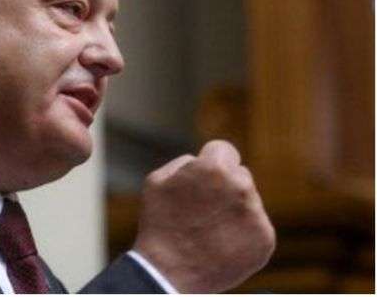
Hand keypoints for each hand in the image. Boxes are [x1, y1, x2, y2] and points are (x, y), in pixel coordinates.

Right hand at [132, 140, 275, 292]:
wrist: (168, 272)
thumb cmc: (159, 224)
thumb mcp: (158, 181)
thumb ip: (185, 163)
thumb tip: (202, 160)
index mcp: (215, 168)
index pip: (224, 149)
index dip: (210, 162)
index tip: (204, 178)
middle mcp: (242, 188)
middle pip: (240, 175)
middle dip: (225, 186)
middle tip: (203, 209)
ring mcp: (256, 215)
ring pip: (249, 201)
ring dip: (233, 209)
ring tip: (209, 229)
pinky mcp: (265, 239)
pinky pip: (256, 227)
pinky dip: (241, 233)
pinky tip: (221, 244)